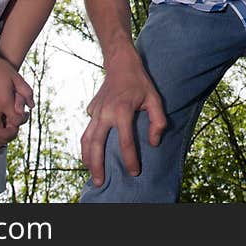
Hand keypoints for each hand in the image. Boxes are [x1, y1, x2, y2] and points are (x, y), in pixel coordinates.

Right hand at [80, 52, 166, 186]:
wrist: (120, 63)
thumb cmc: (140, 82)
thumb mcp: (155, 99)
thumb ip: (158, 121)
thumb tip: (153, 143)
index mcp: (122, 111)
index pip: (125, 142)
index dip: (130, 159)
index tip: (134, 172)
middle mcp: (105, 113)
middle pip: (96, 144)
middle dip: (97, 166)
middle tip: (99, 182)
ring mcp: (96, 111)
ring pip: (86, 138)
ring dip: (87, 157)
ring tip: (91, 172)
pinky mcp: (91, 109)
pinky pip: (88, 129)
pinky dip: (87, 143)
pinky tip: (91, 153)